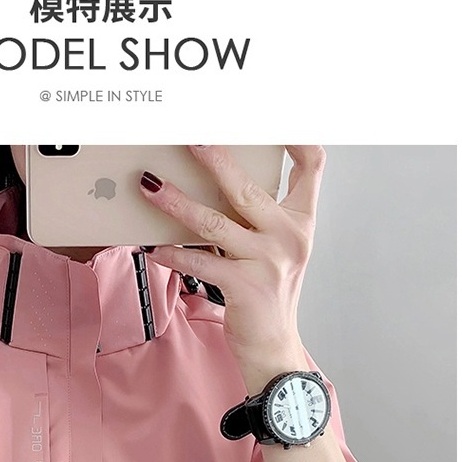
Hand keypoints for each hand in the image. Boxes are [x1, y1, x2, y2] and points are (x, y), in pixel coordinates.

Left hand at [140, 145, 325, 395]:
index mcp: (301, 220)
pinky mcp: (244, 287)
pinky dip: (172, 254)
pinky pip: (199, 263)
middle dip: (213, 158)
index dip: (295, 135)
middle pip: (246, 187)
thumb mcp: (277, 249)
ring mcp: (268, 262)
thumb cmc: (269, 293)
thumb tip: (219, 177)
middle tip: (186, 137)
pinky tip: (152, 247)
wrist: (274, 347)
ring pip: (213, 223)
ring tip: (150, 186)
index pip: (311, 165)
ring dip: (176, 203)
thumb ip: (260, 215)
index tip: (270, 114)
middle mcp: (289, 237)